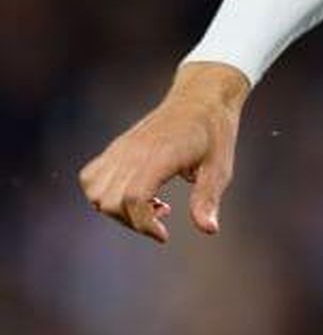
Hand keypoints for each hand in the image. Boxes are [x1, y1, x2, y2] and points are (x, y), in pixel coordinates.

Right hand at [77, 62, 249, 243]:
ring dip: (117, 210)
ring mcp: (120, 149)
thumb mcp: (220, 168)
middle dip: (132, 221)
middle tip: (162, 217)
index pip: (133, 198)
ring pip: (95, 193)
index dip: (144, 224)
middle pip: (109, 202)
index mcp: (159, 156)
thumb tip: (209, 230)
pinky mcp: (116, 148)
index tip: (164, 235)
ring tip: (150, 204)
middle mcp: (132, 152)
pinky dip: (104, 194)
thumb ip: (208, 199)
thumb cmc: (214, 134)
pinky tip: (135, 193)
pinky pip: (91, 177)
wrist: (201, 99)